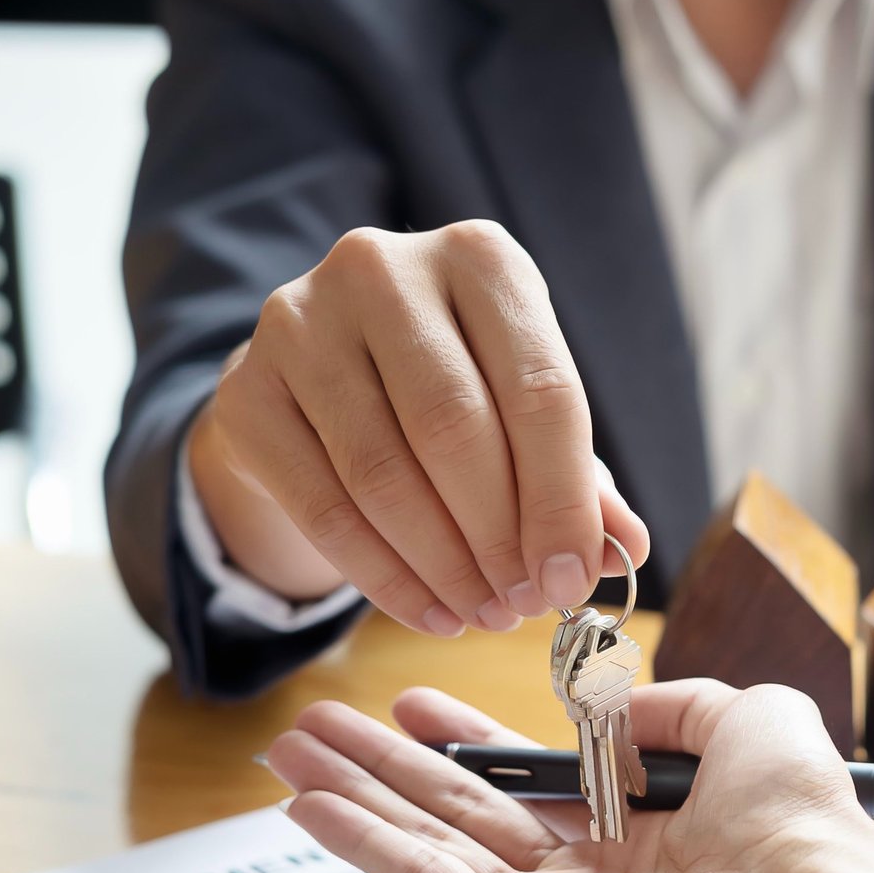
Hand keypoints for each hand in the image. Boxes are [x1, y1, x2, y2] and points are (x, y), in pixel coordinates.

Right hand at [189, 221, 650, 634]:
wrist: (322, 375)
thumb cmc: (454, 389)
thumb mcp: (525, 413)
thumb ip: (580, 476)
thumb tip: (626, 549)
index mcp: (480, 258)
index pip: (539, 391)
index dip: (561, 500)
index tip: (572, 579)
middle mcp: (385, 269)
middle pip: (455, 430)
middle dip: (499, 537)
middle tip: (523, 605)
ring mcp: (301, 321)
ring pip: (384, 474)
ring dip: (444, 566)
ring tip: (482, 614)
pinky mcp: (248, 388)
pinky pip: (324, 506)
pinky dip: (385, 576)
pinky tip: (429, 611)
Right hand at [266, 681, 873, 872]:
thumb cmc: (800, 822)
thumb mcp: (749, 718)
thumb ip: (675, 703)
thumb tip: (615, 707)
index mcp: (639, 831)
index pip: (530, 781)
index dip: (468, 739)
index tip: (414, 701)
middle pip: (462, 810)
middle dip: (386, 766)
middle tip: (317, 727)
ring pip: (429, 844)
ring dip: (355, 798)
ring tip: (288, 754)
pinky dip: (363, 845)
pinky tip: (311, 808)